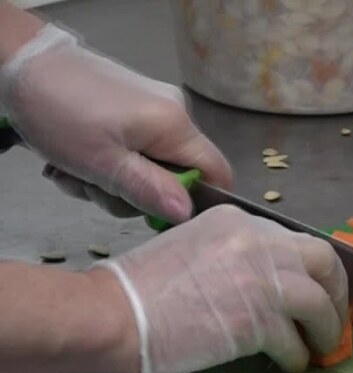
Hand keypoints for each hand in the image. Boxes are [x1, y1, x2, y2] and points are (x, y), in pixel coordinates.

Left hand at [0, 24, 232, 222]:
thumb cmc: (61, 112)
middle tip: (93, 189)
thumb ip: (149, 190)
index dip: (197, 201)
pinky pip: (129, 148)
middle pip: (175, 174)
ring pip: (146, 165)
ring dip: (109, 180)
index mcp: (176, 126)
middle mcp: (173, 114)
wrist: (20, 62)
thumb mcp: (103, 163)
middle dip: (134, 193)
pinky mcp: (128, 106)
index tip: (158, 215)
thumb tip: (186, 214)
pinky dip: (103, 161)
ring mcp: (149, 109)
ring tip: (72, 172)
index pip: (217, 173)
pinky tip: (72, 159)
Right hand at [87, 205, 348, 372]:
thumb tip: (260, 281)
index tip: (314, 287)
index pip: (294, 240)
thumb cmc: (139, 289)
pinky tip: (291, 366)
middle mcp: (258, 242)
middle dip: (336, 291)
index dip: (311, 268)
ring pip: (320, 303)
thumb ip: (231, 255)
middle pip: (324, 261)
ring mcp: (263, 280)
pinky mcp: (260, 320)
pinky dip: (298, 357)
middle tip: (333, 315)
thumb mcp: (191, 246)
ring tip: (321, 347)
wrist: (115, 315)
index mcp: (239, 222)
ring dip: (327, 329)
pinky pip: (295, 342)